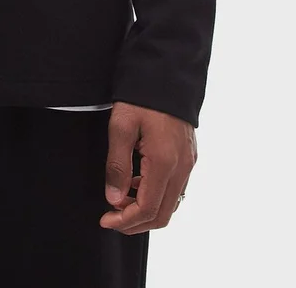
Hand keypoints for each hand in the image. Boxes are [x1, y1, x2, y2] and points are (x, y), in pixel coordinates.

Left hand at [100, 101, 196, 233]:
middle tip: (112, 218)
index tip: (105, 220)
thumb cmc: (141, 96)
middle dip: (136, 222)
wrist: (166, 72)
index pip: (148, 208)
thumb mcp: (120, 126)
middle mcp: (182, 167)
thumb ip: (117, 165)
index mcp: (165, 162)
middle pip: (163, 214)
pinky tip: (137, 184)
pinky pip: (176, 188)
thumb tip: (114, 199)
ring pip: (171, 203)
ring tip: (120, 201)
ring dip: (146, 210)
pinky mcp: (189, 155)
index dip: (125, 220)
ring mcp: (189, 162)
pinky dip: (156, 195)